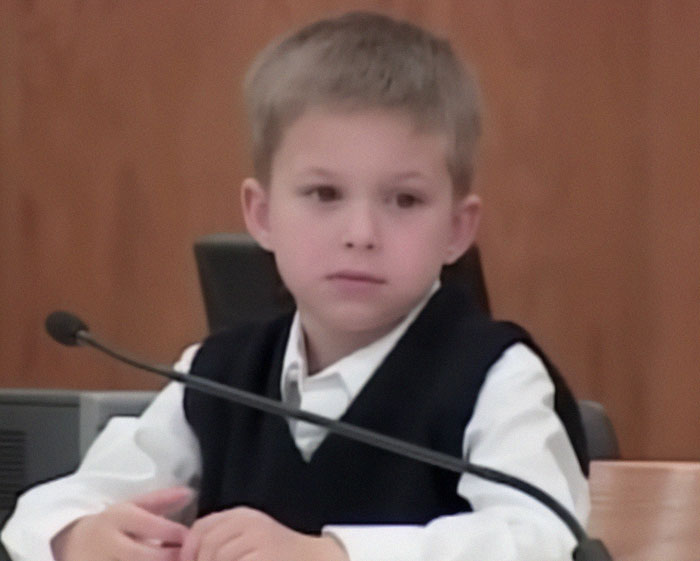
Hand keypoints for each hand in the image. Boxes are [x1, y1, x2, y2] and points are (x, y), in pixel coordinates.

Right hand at [51, 486, 192, 560]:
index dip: (174, 533)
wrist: (68, 544)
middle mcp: (106, 543)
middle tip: (188, 556)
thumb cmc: (111, 525)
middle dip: (171, 557)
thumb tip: (189, 492)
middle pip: (144, 556)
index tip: (191, 538)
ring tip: (175, 560)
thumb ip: (160, 500)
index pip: (149, 525)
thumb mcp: (131, 507)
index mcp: (116, 518)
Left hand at [179, 506, 348, 560]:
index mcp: (242, 515)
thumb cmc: (277, 553)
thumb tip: (187, 555)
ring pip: (218, 557)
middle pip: (208, 544)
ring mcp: (259, 538)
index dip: (188, 550)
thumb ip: (222, 540)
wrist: (313, 558)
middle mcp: (249, 522)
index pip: (201, 527)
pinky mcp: (266, 555)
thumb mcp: (249, 538)